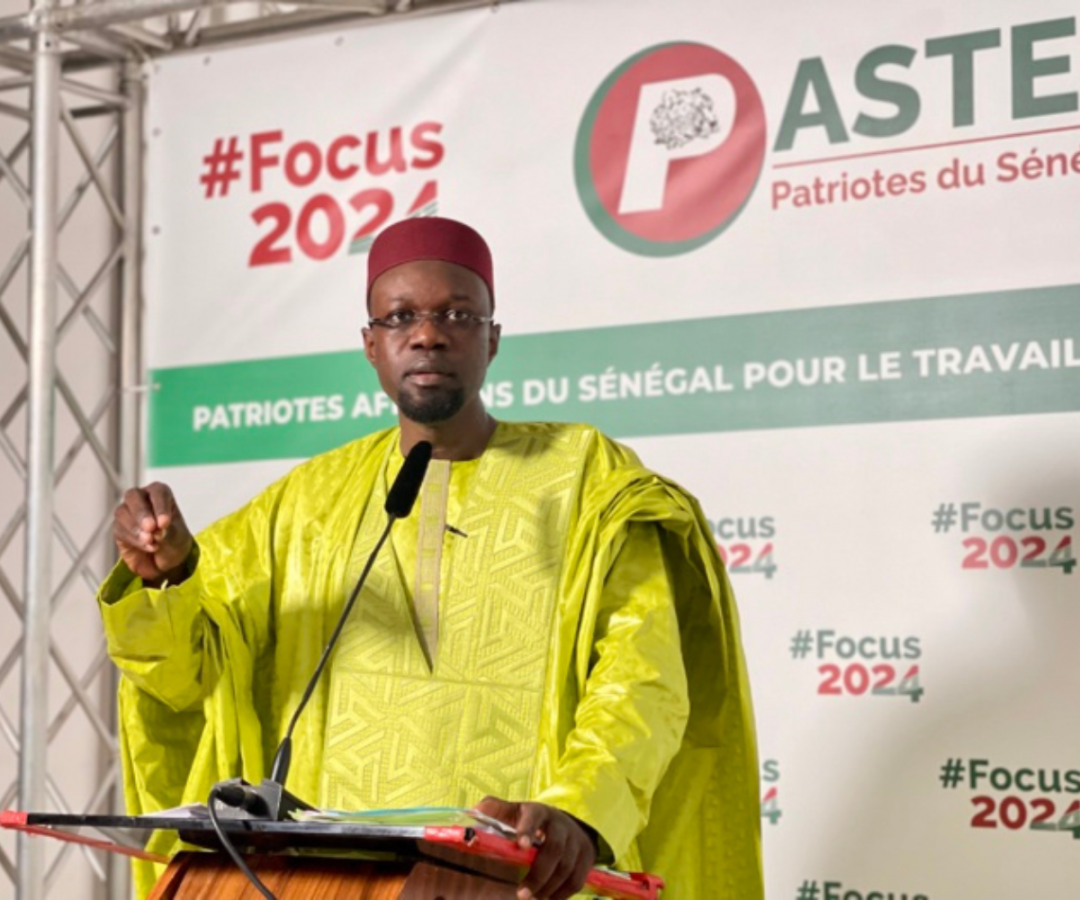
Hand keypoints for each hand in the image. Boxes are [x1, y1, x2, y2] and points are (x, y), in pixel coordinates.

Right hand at [113, 483, 193, 586]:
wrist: (165, 563)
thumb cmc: (174, 542)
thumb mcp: (178, 537)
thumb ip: (168, 531)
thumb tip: (157, 531)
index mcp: (161, 495)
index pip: (158, 492)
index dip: (160, 506)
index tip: (164, 523)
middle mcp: (142, 499)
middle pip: (133, 496)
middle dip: (142, 513)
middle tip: (151, 528)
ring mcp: (128, 513)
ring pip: (122, 512)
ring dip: (135, 528)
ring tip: (150, 541)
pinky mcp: (119, 529)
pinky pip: (120, 530)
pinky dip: (134, 539)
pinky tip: (147, 546)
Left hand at [473, 797, 596, 899]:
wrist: (565, 824)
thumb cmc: (529, 820)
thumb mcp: (512, 812)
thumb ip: (494, 811)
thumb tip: (474, 813)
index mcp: (538, 811)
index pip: (534, 817)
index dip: (528, 830)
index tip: (520, 846)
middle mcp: (560, 824)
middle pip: (554, 849)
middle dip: (538, 874)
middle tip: (521, 893)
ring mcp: (575, 841)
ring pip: (567, 867)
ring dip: (549, 888)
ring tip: (532, 899)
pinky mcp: (586, 857)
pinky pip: (577, 880)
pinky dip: (562, 894)